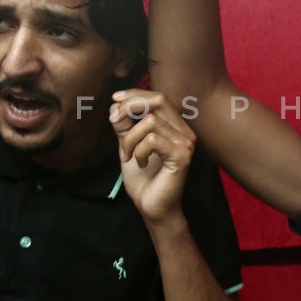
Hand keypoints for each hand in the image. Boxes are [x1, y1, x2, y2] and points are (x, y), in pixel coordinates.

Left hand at [110, 89, 195, 224]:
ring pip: (150, 122)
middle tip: (114, 121)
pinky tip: (140, 162)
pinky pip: (152, 140)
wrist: (152, 206)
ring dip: (130, 138)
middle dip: (131, 105)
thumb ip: (124, 124)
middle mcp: (185, 131)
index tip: (115, 100)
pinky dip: (138, 150)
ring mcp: (186, 143)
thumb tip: (116, 104)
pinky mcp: (182, 156)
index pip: (158, 97)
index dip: (135, 94)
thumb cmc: (143, 178)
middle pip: (159, 100)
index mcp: (175, 126)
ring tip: (127, 155)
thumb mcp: (128, 144)